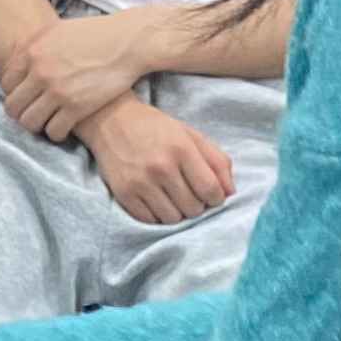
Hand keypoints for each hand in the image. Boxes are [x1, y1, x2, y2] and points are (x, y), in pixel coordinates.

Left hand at [0, 11, 154, 141]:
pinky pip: (54, 131)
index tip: (26, 97)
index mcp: (32, 51)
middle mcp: (40, 71)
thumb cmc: (95, 34)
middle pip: (13, 106)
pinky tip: (64, 128)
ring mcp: (57, 90)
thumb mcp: (57, 31)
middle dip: (21, 113)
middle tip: (33, 114)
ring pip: (30, 122)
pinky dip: (56, 133)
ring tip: (47, 123)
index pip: (6, 83)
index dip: (14, 93)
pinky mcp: (77, 107)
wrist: (128, 42)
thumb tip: (15, 57)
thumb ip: (33, 46)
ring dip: (36, 126)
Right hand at [82, 96, 235, 225]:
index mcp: (182, 149)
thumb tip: (230, 192)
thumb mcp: (190, 135)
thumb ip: (217, 160)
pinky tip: (156, 200)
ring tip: (173, 197)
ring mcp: (140, 183)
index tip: (211, 194)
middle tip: (189, 193)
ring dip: (178, 212)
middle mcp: (161, 168)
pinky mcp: (124, 194)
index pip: (211, 190)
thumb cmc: (155, 128)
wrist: (110, 120)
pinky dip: (157, 215)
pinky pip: (150, 220)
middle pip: (193, 208)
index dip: (216, 198)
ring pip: (173, 219)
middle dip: (197, 205)